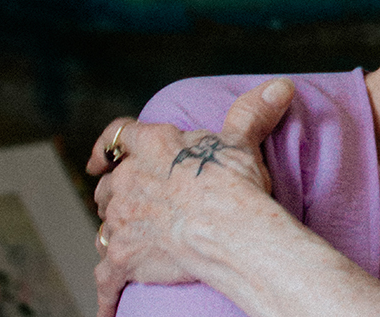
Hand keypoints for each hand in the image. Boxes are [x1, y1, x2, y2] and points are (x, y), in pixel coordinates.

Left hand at [85, 77, 295, 316]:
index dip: (106, 145)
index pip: (119, 136)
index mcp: (151, 147)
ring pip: (104, 225)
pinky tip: (107, 305)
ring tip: (132, 240)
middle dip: (116, 192)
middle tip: (134, 202)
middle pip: (108, 184)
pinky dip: (106, 293)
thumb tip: (280, 85)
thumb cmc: (235, 185)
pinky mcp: (122, 259)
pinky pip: (105, 280)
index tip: (99, 156)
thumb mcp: (243, 141)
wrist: (228, 231)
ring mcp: (120, 222)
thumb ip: (252, 112)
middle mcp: (127, 181)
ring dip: (114, 231)